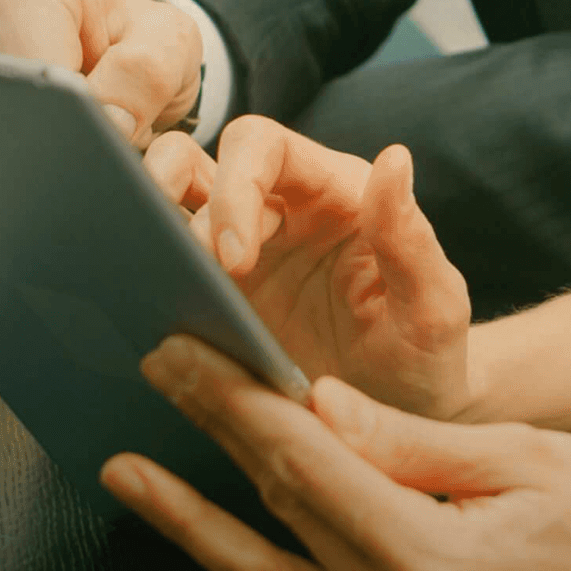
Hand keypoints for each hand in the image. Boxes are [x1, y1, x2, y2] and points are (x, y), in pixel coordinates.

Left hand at [102, 337, 570, 570]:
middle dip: (201, 440)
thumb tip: (317, 403)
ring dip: (186, 531)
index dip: (237, 402)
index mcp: (430, 554)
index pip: (306, 463)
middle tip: (151, 380)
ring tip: (129, 476)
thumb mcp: (519, 453)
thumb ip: (408, 439)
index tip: (188, 354)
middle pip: (272, 514)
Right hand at [144, 119, 469, 419]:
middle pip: (199, 158)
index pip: (265, 147)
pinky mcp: (214, 296)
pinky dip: (140, 268)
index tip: (232, 258)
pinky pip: (163, 263)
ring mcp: (242, 251)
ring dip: (144, 217)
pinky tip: (135, 305)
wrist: (401, 423)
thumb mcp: (434, 310)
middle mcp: (281, 209)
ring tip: (142, 270)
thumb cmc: (427, 359)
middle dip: (166, 189)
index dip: (234, 186)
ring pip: (171, 196)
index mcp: (335, 191)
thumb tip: (394, 158)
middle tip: (176, 260)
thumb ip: (411, 240)